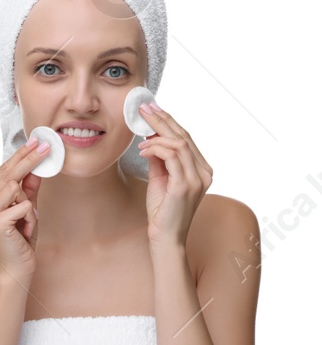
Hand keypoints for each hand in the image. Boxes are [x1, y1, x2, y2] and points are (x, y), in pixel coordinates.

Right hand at [0, 136, 47, 281]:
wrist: (16, 269)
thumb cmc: (20, 241)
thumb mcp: (27, 210)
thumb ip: (28, 190)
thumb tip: (36, 169)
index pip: (2, 170)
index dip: (20, 155)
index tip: (35, 141)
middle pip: (8, 174)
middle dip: (29, 158)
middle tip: (46, 145)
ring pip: (17, 189)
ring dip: (30, 205)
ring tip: (27, 222)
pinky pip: (24, 206)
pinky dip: (31, 217)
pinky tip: (25, 230)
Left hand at [136, 102, 210, 249]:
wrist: (165, 236)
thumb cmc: (162, 210)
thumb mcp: (160, 179)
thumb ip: (160, 160)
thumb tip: (151, 140)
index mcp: (201, 169)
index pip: (186, 138)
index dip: (169, 121)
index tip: (152, 109)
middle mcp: (204, 171)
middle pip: (184, 136)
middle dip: (162, 120)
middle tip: (144, 109)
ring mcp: (197, 178)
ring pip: (179, 144)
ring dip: (156, 137)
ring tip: (141, 140)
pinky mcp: (186, 185)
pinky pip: (172, 157)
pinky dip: (156, 150)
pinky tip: (143, 151)